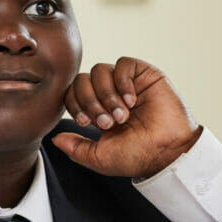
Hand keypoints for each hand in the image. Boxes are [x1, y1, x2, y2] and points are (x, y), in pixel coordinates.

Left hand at [52, 57, 201, 178]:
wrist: (167, 153)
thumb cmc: (137, 156)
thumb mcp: (99, 157)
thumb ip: (75, 148)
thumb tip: (55, 138)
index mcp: (98, 110)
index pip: (72, 93)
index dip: (74, 104)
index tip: (86, 123)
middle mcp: (110, 94)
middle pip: (81, 79)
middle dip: (90, 102)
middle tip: (107, 122)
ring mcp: (126, 83)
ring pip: (99, 70)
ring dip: (106, 95)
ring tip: (122, 115)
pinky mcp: (144, 75)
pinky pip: (123, 64)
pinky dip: (122, 81)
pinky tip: (131, 100)